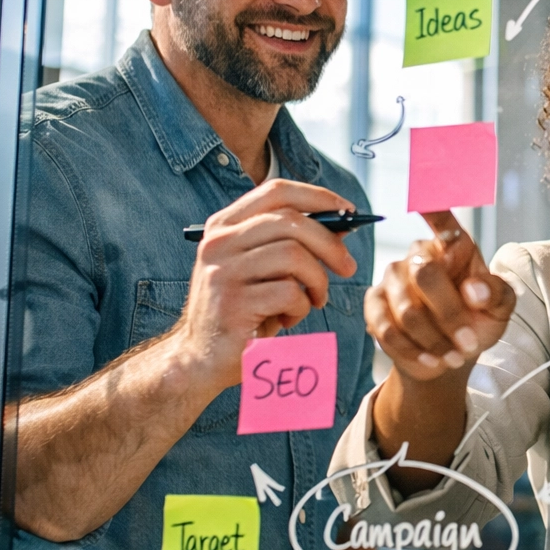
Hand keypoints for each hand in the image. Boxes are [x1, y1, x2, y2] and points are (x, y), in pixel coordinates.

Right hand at [173, 179, 358, 393]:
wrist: (200, 358)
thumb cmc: (243, 309)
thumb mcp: (264, 268)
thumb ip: (293, 243)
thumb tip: (342, 224)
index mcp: (224, 226)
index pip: (276, 192)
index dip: (319, 198)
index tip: (349, 211)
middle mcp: (218, 243)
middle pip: (291, 222)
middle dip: (330, 244)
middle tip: (348, 267)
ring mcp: (222, 272)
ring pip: (294, 256)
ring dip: (317, 281)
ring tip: (313, 300)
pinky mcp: (233, 304)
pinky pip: (289, 293)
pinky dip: (301, 307)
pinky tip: (289, 318)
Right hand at [365, 211, 515, 382]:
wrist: (449, 355)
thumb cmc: (477, 322)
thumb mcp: (500, 309)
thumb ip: (497, 293)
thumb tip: (475, 289)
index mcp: (453, 246)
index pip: (443, 221)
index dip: (434, 209)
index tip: (426, 198)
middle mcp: (419, 254)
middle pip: (426, 275)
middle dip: (450, 316)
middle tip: (469, 343)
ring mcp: (392, 277)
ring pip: (407, 310)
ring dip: (435, 341)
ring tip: (454, 355)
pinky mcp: (374, 303)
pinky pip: (386, 328)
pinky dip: (412, 350)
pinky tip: (430, 359)